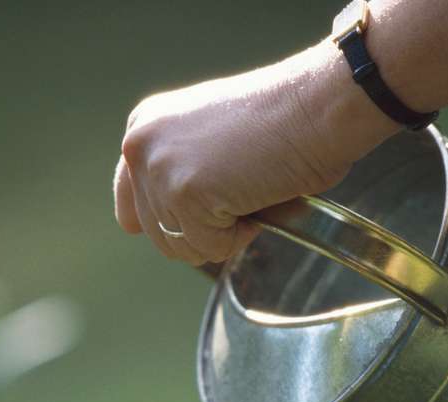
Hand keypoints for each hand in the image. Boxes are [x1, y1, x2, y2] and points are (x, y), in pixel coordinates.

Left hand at [114, 45, 396, 265]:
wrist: (316, 107)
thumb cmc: (283, 121)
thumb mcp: (211, 140)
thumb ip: (182, 172)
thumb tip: (175, 228)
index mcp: (145, 127)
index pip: (131, 203)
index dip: (168, 223)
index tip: (199, 220)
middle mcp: (141, 145)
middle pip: (159, 234)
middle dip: (205, 229)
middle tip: (245, 195)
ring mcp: (160, 169)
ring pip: (182, 247)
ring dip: (222, 235)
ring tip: (251, 194)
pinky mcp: (184, 193)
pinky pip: (209, 247)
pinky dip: (240, 237)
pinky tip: (259, 200)